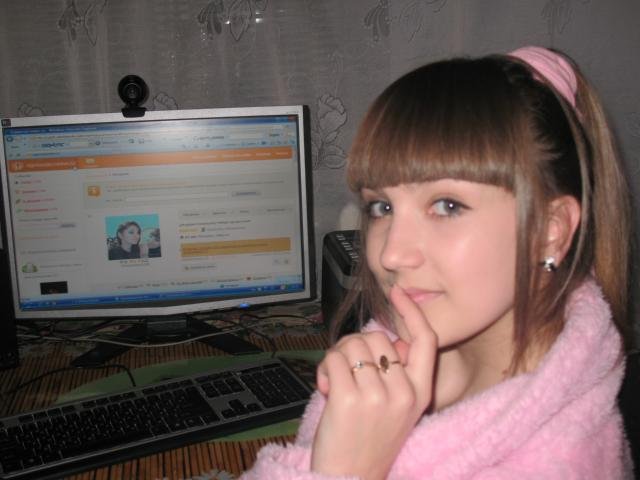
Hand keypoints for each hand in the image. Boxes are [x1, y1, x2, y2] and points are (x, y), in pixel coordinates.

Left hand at [311, 285, 437, 479]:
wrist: (351, 478)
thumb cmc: (368, 439)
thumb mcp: (399, 408)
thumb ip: (399, 373)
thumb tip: (394, 340)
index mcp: (420, 393)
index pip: (426, 341)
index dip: (412, 312)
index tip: (398, 292)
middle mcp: (403, 392)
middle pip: (377, 337)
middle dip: (356, 346)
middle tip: (346, 370)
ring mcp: (377, 396)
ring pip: (353, 345)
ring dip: (338, 357)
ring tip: (336, 383)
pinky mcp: (350, 398)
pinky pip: (334, 358)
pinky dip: (324, 368)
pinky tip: (326, 389)